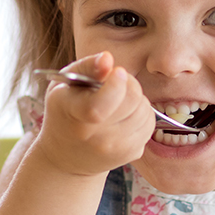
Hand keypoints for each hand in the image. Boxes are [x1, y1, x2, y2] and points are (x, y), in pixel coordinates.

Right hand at [36, 52, 154, 176]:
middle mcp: (97, 138)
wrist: (65, 156)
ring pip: (145, 110)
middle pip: (133, 99)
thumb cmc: (65, 112)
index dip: (116, 85)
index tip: (118, 72)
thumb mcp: (64, 85)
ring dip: (136, 100)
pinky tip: (124, 117)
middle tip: (116, 84)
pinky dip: (141, 116)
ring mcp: (116, 149)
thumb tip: (108, 59)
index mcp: (75, 116)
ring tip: (118, 103)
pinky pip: (150, 125)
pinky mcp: (132, 154)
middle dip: (129, 84)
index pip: (102, 104)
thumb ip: (86, 67)